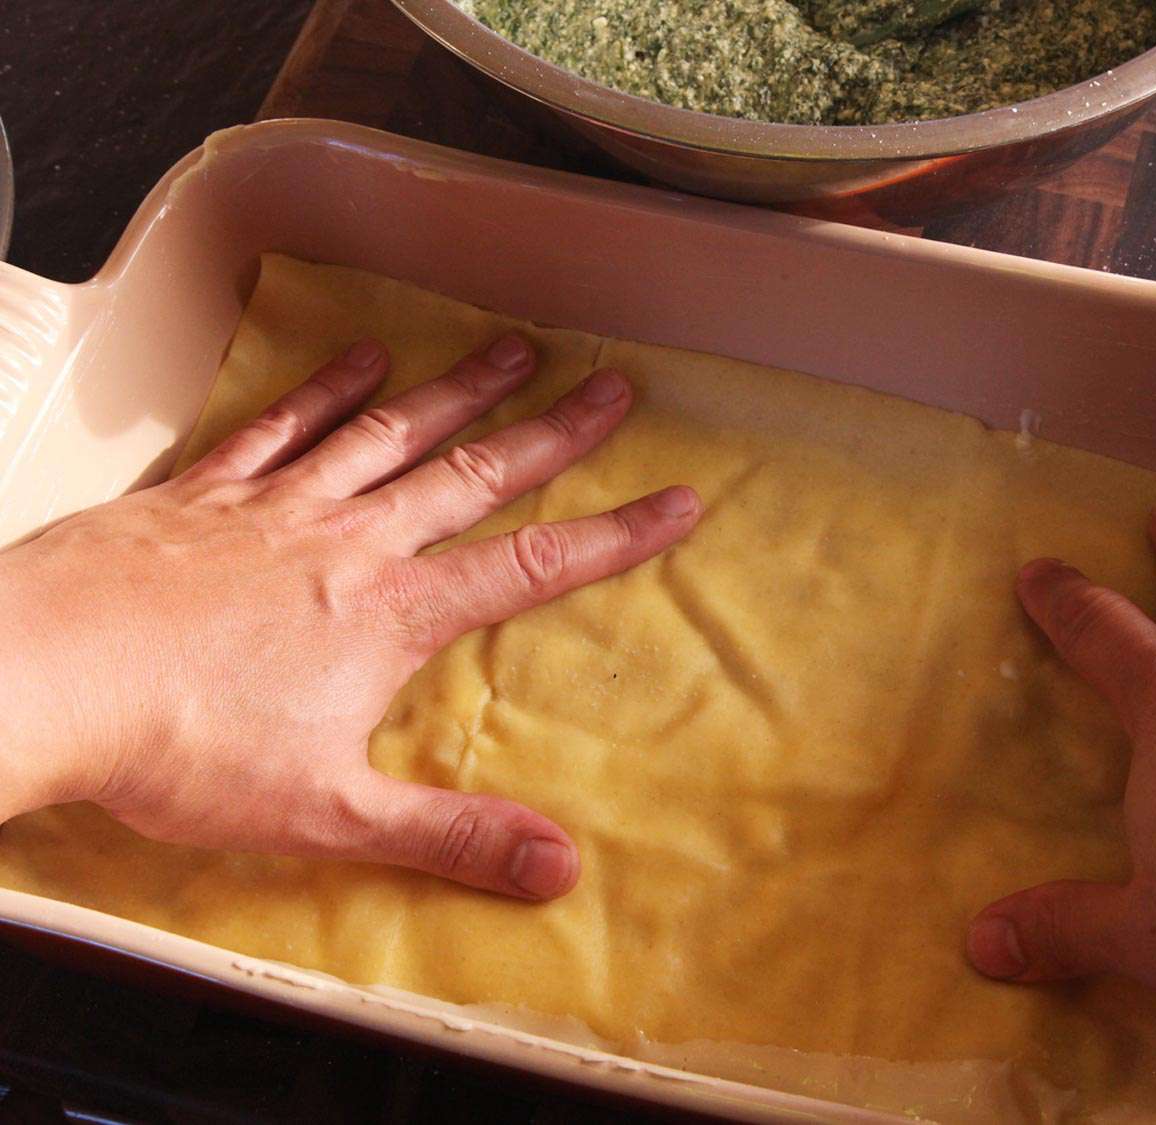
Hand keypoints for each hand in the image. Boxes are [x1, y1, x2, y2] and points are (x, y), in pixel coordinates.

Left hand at [0, 334, 700, 899]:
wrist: (42, 677)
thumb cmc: (179, 747)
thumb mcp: (328, 812)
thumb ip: (449, 836)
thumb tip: (557, 867)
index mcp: (388, 615)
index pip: (528, 569)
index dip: (612, 537)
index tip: (676, 501)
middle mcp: (348, 543)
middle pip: (472, 476)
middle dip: (552, 433)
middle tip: (611, 387)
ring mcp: (276, 507)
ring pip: (389, 433)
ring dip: (458, 391)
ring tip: (513, 350)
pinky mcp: (205, 493)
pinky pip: (280, 426)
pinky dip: (325, 390)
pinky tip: (359, 358)